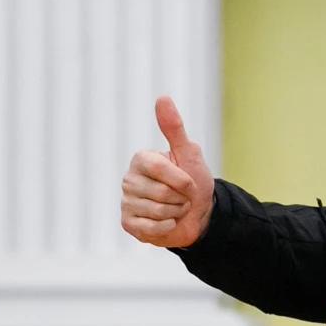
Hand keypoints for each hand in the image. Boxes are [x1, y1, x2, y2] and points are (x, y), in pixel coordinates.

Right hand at [121, 96, 215, 248]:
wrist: (198, 214)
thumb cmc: (194, 181)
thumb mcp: (188, 153)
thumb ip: (174, 127)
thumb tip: (162, 97)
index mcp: (141, 159)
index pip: (160, 169)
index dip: (182, 180)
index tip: (188, 181)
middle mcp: (129, 179)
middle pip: (160, 193)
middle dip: (180, 198)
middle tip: (181, 197)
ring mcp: (126, 202)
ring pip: (157, 211)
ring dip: (175, 212)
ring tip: (174, 208)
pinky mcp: (128, 223)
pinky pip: (150, 228)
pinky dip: (166, 227)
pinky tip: (166, 222)